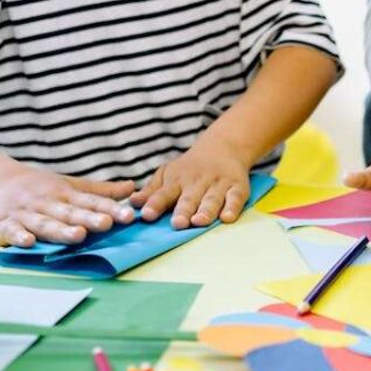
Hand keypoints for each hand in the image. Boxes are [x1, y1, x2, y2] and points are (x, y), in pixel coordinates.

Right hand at [0, 164, 134, 246]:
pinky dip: (18, 236)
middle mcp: (47, 203)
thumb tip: (133, 187)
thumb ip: (101, 191)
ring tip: (78, 236)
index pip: (91, 202)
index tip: (129, 216)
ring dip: (60, 230)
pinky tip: (29, 242)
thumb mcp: (70, 185)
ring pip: (45, 223)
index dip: (110, 209)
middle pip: (70, 213)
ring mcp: (25, 214)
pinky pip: (11, 231)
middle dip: (89, 219)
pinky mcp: (3, 225)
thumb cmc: (39, 187)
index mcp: (65, 194)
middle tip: (107, 224)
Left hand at [131, 139, 251, 228]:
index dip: (155, 204)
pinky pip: (235, 198)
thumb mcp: (168, 173)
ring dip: (206, 211)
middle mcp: (197, 182)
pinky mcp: (237, 187)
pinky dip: (232, 207)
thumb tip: (132, 203)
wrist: (223, 147)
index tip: (147, 215)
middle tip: (177, 223)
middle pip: (189, 199)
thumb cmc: (190, 167)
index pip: (164, 193)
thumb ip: (152, 191)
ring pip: (212, 199)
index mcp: (177, 180)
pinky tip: (227, 218)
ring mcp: (218, 185)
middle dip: (183, 211)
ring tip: (199, 222)